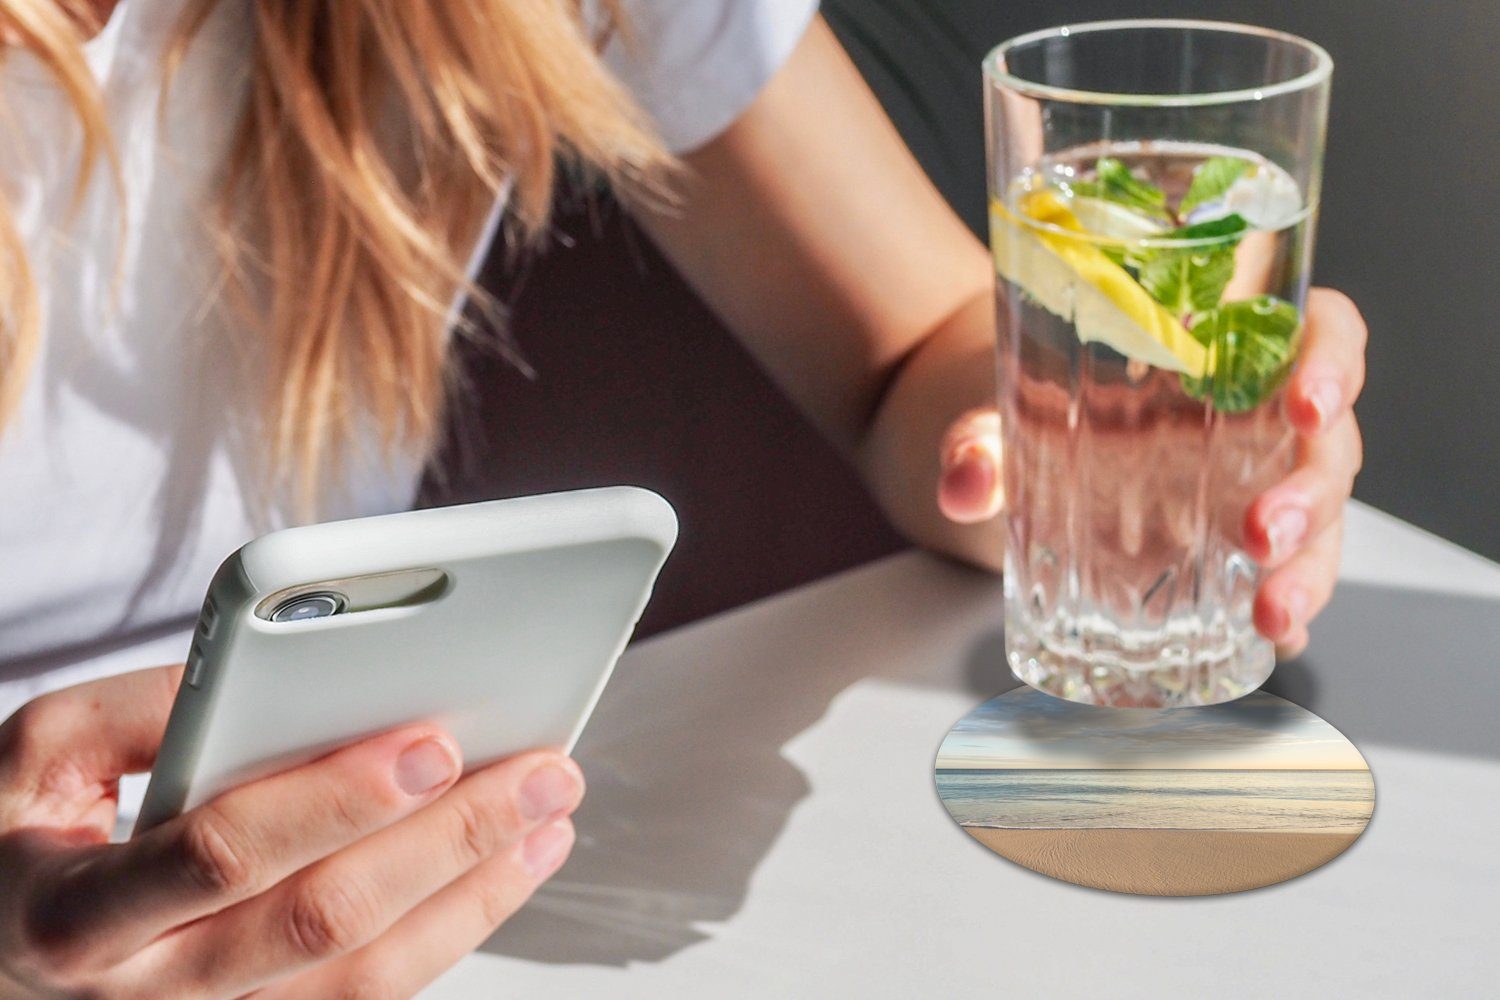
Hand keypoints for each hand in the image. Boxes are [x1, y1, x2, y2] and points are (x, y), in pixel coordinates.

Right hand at [0, 665, 582, 998]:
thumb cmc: (18, 841)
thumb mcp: (37, 756)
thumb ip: (143, 709)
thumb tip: (278, 672)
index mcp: (80, 913)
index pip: (226, 855)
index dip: (336, 800)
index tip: (432, 741)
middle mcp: (150, 991)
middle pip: (325, 921)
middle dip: (448, 842)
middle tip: (541, 773)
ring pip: (366, 976)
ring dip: (476, 892)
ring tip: (551, 816)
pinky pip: (369, 995)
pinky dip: (453, 930)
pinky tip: (507, 869)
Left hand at [935, 287, 1365, 657]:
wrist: (1004, 444)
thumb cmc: (1029, 400)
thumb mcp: (1000, 409)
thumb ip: (978, 439)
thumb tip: (963, 482)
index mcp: (1224, 351)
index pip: (1320, 331)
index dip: (1334, 360)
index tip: (1307, 401)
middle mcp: (1255, 419)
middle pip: (1328, 444)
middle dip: (1312, 495)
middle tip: (1265, 534)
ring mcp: (1251, 488)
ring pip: (1320, 521)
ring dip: (1310, 570)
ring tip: (1273, 616)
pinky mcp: (1231, 550)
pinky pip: (1282, 576)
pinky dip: (1289, 612)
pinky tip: (1275, 643)